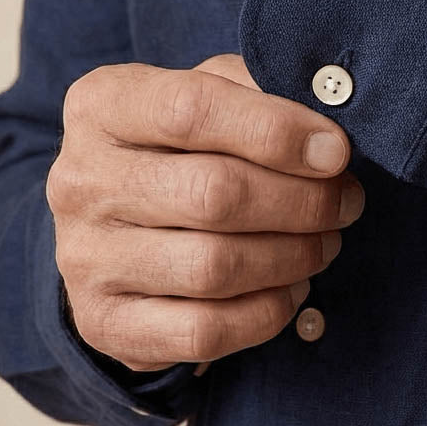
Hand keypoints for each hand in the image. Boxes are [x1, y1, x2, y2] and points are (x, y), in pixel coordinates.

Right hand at [46, 53, 364, 372]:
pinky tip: (292, 286)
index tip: (337, 150)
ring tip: (325, 240)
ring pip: (214, 267)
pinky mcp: (104, 323)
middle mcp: (80, 180)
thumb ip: (259, 93)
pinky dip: (267, 312)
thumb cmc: (181, 145)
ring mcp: (84, 258)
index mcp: (103, 105)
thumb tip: (326, 127)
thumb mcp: (210, 94)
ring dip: (293, 256)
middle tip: (346, 201)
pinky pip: (203, 332)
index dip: (278, 131)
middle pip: (212, 194)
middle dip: (302, 201)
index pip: (193, 109)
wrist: (116, 221)